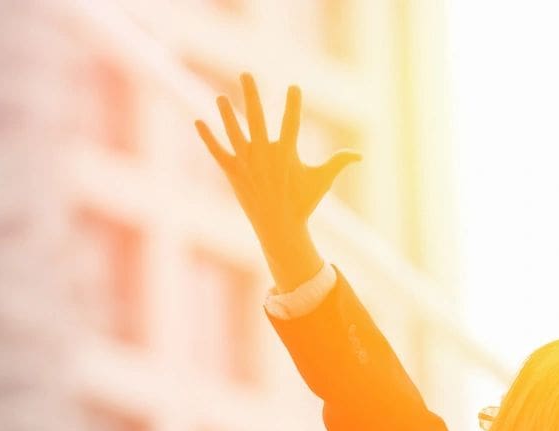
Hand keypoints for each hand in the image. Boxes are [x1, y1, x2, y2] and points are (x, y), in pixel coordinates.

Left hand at [195, 73, 361, 290]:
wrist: (279, 228)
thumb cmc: (303, 203)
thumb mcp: (322, 181)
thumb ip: (339, 163)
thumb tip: (360, 156)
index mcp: (287, 153)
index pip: (291, 122)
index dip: (293, 104)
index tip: (293, 87)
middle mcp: (264, 154)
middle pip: (255, 117)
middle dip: (250, 94)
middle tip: (245, 74)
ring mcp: (246, 163)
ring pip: (233, 131)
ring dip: (226, 113)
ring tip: (221, 97)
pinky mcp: (233, 173)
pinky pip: (217, 151)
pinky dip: (207, 138)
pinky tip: (198, 122)